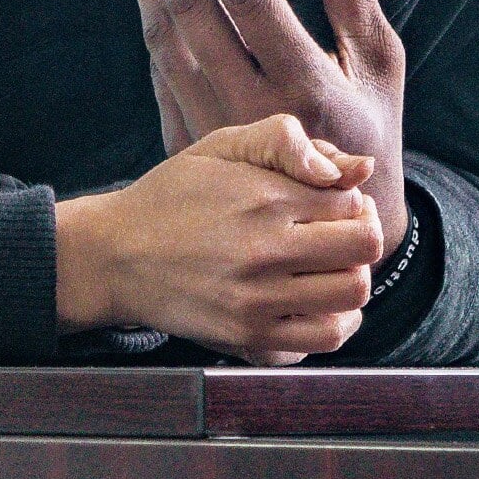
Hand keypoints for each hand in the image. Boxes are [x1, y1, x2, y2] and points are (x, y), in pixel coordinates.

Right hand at [52, 114, 387, 359]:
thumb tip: (357, 169)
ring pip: (353, 294)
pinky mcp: (248, 336)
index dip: (347, 198)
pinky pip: (326, 337)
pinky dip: (336, 319)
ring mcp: (257, 300)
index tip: (326, 201)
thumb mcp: (220, 147)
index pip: (350, 201)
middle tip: (335, 232)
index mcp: (261, 198)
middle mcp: (263, 251)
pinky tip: (316, 300)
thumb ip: (286, 141)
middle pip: (364, 247)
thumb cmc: (172, 195)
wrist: (114, 256)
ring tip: (326, 267)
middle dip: (359, 234)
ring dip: (351, 277)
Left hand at [128, 0, 409, 251]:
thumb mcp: (378, 62)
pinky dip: (150, 23)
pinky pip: (158, 73)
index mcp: (306, 85)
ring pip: (163, 40)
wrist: (336, 228)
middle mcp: (252, 110)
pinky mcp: (188, 145)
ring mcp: (213, 132)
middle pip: (193, 12)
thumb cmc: (368, 130)